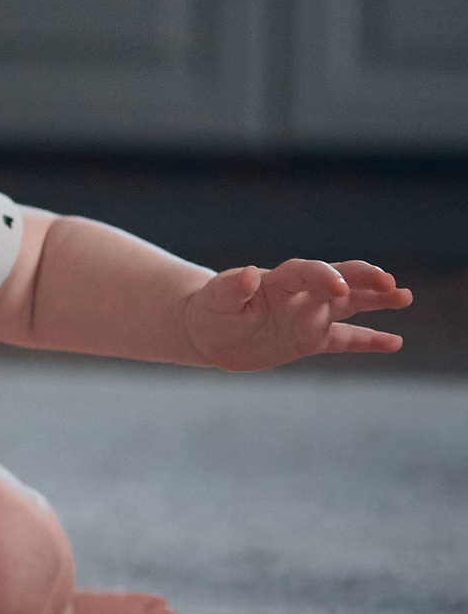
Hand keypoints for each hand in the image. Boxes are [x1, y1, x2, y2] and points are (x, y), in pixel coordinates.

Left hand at [181, 259, 408, 371]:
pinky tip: (395, 342)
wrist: (209, 332)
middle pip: (338, 280)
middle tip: (389, 282)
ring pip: (350, 305)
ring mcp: (309, 316)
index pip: (307, 272)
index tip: (339, 288)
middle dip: (363, 280)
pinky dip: (369, 341)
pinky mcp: (311, 339)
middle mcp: (300, 294)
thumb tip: (248, 273)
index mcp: (277, 281)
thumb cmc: (212, 309)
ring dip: (376, 300)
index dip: (323, 276)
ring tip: (404, 296)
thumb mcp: (216, 299)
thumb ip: (233, 287)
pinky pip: (346, 339)